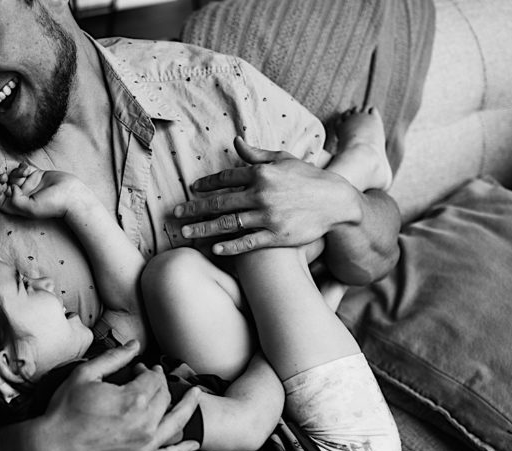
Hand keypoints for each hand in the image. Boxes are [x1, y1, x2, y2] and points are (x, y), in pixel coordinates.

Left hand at [0, 163, 88, 219]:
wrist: (71, 195)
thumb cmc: (53, 205)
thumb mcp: (30, 209)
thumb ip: (16, 201)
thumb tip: (11, 188)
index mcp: (19, 207)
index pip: (1, 200)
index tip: (0, 186)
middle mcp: (22, 196)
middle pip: (5, 186)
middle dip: (1, 180)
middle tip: (4, 177)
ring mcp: (29, 185)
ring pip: (13, 175)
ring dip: (15, 172)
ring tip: (24, 173)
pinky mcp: (36, 175)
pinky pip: (23, 168)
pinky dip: (22, 166)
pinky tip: (27, 168)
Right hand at [35, 340, 201, 450]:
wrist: (52, 448)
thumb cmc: (65, 410)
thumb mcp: (85, 375)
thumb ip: (114, 358)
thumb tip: (135, 344)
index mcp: (133, 400)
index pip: (154, 379)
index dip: (148, 370)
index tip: (139, 368)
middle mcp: (145, 425)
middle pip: (164, 398)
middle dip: (160, 384)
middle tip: (151, 379)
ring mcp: (144, 448)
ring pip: (175, 424)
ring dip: (188, 407)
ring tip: (195, 396)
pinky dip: (183, 449)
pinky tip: (193, 442)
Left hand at [174, 137, 362, 255]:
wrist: (336, 202)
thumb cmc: (308, 178)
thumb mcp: (283, 160)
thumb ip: (257, 154)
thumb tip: (235, 142)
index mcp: (262, 174)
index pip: (226, 178)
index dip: (207, 184)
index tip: (193, 189)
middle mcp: (261, 195)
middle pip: (219, 202)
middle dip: (194, 208)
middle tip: (175, 213)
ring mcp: (268, 217)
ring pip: (228, 224)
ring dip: (203, 228)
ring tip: (185, 232)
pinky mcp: (277, 237)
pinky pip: (248, 243)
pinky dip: (230, 246)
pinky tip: (214, 248)